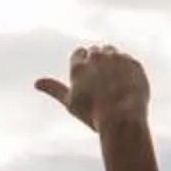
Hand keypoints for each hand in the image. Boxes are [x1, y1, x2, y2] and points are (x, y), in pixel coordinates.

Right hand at [35, 44, 150, 132]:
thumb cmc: (93, 114)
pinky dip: (127, 70)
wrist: (122, 119)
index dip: (83, 66)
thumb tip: (36, 83)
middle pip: (96, 51)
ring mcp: (117, 58)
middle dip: (98, 63)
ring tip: (114, 84)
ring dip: (112, 62)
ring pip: (112, 52)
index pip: (79, 54)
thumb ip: (54, 89)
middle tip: (102, 84)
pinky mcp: (133, 63)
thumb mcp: (70, 103)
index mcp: (79, 66)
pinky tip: (126, 87)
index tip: (88, 79)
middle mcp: (97, 57)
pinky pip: (129, 61)